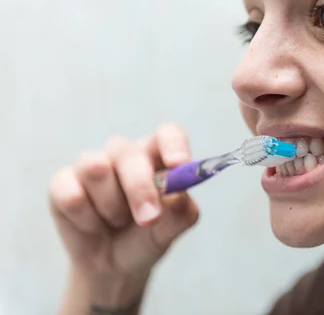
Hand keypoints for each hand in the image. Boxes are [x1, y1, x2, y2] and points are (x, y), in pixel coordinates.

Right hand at [49, 124, 199, 306]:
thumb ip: (181, 211)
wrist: (114, 268)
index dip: (173, 144)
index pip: (168, 134)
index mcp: (157, 155)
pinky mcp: (63, 182)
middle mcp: (125, 153)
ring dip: (111, 206)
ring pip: (96, 169)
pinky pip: (72, 195)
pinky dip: (87, 220)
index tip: (178, 165)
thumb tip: (179, 194)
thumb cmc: (147, 237)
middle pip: (128, 152)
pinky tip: (93, 226)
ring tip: (118, 221)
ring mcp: (91, 163)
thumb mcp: (170, 230)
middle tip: (149, 219)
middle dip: (139, 188)